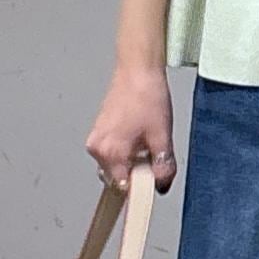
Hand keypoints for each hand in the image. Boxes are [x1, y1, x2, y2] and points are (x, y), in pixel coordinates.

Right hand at [85, 62, 177, 194]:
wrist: (137, 70)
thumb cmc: (147, 97)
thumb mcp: (162, 137)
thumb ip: (162, 167)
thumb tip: (161, 185)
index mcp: (111, 152)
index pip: (123, 188)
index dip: (141, 188)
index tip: (152, 184)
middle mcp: (98, 148)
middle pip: (118, 179)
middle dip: (137, 175)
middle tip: (153, 157)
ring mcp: (95, 140)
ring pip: (115, 166)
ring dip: (131, 163)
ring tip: (146, 142)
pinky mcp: (98, 132)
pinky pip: (111, 153)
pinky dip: (125, 152)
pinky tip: (138, 136)